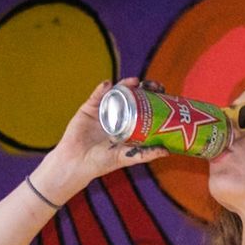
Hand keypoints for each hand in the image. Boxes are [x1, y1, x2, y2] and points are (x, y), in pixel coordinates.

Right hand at [33, 77, 169, 202]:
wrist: (77, 163)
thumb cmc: (102, 162)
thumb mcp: (127, 157)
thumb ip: (145, 154)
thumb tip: (167, 152)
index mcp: (129, 123)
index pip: (144, 105)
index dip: (153, 97)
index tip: (163, 92)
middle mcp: (118, 113)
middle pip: (132, 95)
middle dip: (143, 87)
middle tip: (153, 85)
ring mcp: (103, 109)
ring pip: (116, 92)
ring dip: (125, 85)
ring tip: (134, 81)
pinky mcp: (88, 108)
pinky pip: (96, 96)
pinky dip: (102, 89)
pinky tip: (108, 84)